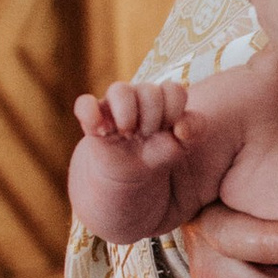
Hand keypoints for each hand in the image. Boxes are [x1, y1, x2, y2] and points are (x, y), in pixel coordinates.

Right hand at [73, 77, 194, 176]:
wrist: (122, 188)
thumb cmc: (153, 163)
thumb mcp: (179, 150)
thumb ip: (193, 131)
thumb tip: (181, 126)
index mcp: (162, 104)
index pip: (173, 89)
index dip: (174, 110)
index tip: (170, 131)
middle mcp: (137, 102)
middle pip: (149, 90)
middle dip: (152, 118)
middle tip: (146, 137)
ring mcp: (112, 110)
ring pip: (119, 90)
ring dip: (127, 113)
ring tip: (126, 135)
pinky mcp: (90, 123)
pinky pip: (85, 104)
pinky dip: (91, 113)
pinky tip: (101, 132)